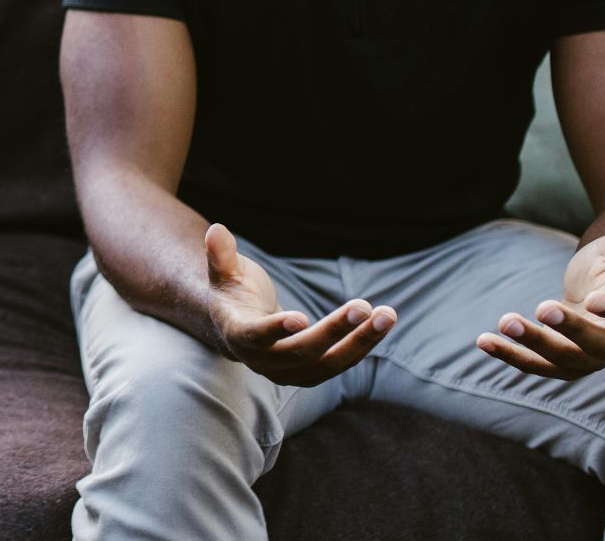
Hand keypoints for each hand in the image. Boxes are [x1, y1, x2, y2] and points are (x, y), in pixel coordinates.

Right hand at [206, 223, 396, 385]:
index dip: (276, 329)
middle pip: (302, 352)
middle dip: (334, 330)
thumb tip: (216, 230)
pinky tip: (382, 323)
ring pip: (328, 364)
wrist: (239, 328)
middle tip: (364, 306)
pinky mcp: (310, 374)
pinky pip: (339, 363)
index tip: (301, 317)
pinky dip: (361, 345)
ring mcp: (288, 373)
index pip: (256, 336)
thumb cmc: (233, 293)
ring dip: (360, 341)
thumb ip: (220, 254)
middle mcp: (262, 361)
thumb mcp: (225, 271)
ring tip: (387, 316)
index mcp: (238, 334)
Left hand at [477, 207, 604, 379]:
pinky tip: (484, 341)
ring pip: (561, 359)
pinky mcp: (559, 364)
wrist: (598, 304)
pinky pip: (535, 365)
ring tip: (505, 322)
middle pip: (594, 343)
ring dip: (532, 344)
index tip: (594, 300)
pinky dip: (510, 355)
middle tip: (542, 308)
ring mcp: (586, 358)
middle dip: (568, 328)